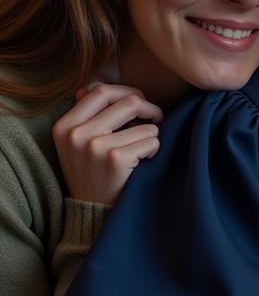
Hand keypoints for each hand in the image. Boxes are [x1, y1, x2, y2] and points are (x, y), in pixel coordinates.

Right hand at [52, 83, 163, 205]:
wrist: (91, 212)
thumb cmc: (92, 172)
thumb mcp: (77, 143)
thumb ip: (87, 115)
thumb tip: (96, 83)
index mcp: (64, 125)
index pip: (100, 91)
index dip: (127, 92)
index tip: (139, 102)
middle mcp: (76, 134)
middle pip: (128, 102)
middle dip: (150, 108)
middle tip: (157, 118)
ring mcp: (95, 146)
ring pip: (146, 125)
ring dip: (152, 135)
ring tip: (143, 150)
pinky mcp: (115, 159)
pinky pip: (151, 141)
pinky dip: (155, 150)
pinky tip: (143, 162)